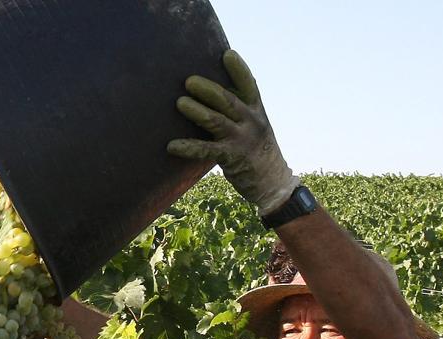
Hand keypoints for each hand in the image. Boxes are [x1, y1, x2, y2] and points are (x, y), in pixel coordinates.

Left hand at [167, 50, 299, 214]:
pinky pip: (206, 150)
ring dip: (197, 111)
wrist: (272, 181)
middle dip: (208, 89)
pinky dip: (188, 147)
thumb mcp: (253, 125)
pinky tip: (171, 146)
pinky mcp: (231, 158)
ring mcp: (241, 139)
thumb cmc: (254, 149)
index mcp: (256, 110)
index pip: (248, 85)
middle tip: (189, 80)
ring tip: (180, 102)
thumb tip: (209, 92)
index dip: (238, 69)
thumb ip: (237, 110)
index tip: (228, 54)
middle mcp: (251, 121)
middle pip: (227, 100)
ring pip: (216, 121)